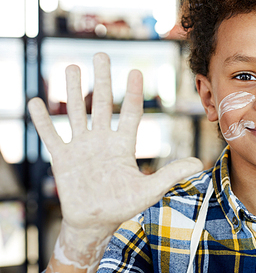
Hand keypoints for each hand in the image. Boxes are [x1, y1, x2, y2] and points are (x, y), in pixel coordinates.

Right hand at [28, 53, 202, 266]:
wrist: (95, 222)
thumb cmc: (123, 205)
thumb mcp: (150, 190)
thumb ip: (171, 175)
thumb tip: (198, 163)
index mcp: (123, 144)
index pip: (129, 112)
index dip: (132, 92)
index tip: (136, 71)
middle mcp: (102, 140)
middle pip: (101, 104)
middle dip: (102, 79)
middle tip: (101, 54)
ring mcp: (81, 147)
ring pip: (76, 112)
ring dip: (73, 91)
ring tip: (71, 67)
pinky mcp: (62, 158)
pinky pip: (51, 135)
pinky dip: (42, 120)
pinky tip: (35, 101)